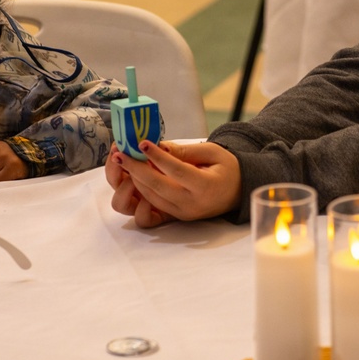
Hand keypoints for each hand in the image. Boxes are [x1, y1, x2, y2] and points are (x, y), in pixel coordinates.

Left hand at [107, 140, 240, 227]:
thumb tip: (160, 147)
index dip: (157, 157)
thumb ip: (186, 151)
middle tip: (120, 154)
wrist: (237, 192)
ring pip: (151, 197)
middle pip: (157, 186)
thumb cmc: (226, 168)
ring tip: (124, 161)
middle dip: (136, 169)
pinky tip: (135, 174)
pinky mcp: (177, 216)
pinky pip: (154, 203)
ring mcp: (183, 213)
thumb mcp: (213, 152)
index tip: (142, 143)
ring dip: (135, 179)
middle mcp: (192, 204)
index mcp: (206, 186)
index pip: (176, 170)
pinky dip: (142, 188)